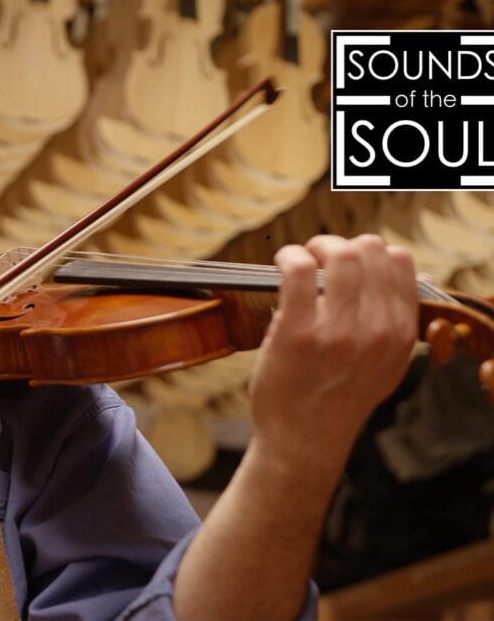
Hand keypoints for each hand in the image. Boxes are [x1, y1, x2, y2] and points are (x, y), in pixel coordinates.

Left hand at [248, 234, 417, 472]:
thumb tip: (405, 274)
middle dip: (338, 245)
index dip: (369, 252)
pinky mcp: (298, 332)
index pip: (400, 262)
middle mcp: (377, 330)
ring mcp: (338, 331)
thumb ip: (394, 323)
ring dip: (313, 247)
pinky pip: (298, 270)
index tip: (346, 263)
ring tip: (299, 260)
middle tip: (317, 257)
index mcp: (400, 334)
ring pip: (338, 254)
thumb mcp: (385, 365)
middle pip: (369, 249)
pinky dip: (288, 256)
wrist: (304, 440)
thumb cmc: (337, 398)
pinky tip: (281, 264)